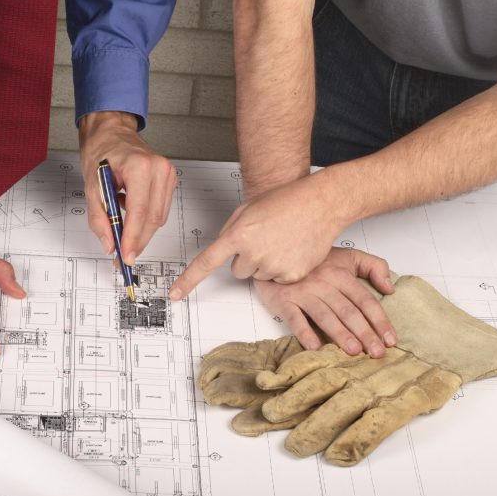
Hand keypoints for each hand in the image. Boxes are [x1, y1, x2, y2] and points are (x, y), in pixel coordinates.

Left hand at [79, 111, 176, 264]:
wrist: (111, 131)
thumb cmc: (101, 150)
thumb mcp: (91, 185)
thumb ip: (99, 217)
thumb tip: (109, 243)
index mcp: (140, 167)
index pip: (139, 212)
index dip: (133, 238)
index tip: (125, 255)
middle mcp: (159, 169)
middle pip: (153, 219)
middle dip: (138, 241)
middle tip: (124, 255)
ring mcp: (168, 174)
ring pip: (159, 217)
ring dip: (141, 230)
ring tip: (121, 223)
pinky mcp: (170, 179)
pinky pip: (160, 209)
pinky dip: (145, 217)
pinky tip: (130, 208)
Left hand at [169, 174, 348, 299]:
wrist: (321, 203)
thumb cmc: (286, 201)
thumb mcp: (249, 209)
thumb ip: (231, 230)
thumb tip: (222, 251)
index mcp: (239, 234)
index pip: (207, 262)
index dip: (189, 280)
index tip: (175, 294)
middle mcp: (254, 252)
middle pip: (237, 270)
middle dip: (247, 258)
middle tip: (265, 239)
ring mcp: (274, 266)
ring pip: (258, 275)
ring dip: (266, 263)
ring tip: (282, 241)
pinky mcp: (291, 275)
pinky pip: (277, 279)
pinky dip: (284, 268)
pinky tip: (293, 249)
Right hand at [253, 248, 396, 357]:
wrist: (275, 254)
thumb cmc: (314, 262)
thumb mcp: (347, 256)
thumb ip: (373, 266)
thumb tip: (390, 288)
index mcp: (341, 275)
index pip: (365, 300)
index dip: (379, 320)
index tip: (390, 339)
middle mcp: (323, 284)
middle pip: (348, 311)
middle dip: (365, 333)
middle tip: (377, 353)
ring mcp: (303, 293)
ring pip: (325, 316)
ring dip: (340, 334)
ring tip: (354, 351)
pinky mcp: (284, 301)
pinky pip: (295, 318)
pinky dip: (304, 333)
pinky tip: (315, 347)